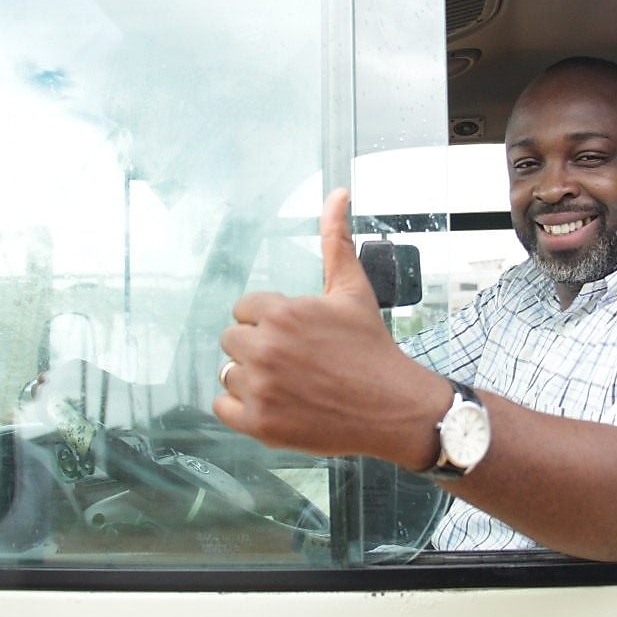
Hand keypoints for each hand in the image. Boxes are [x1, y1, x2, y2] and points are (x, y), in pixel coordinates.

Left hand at [214, 188, 443, 464]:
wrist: (394, 407)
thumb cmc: (372, 347)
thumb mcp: (352, 290)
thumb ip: (335, 241)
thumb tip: (338, 193)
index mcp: (281, 312)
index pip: (244, 310)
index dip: (269, 321)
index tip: (296, 336)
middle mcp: (265, 349)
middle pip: (231, 340)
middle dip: (258, 347)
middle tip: (294, 361)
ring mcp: (261, 389)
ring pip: (228, 373)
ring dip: (251, 378)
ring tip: (289, 383)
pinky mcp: (260, 424)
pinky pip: (223, 407)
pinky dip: (242, 408)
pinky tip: (274, 403)